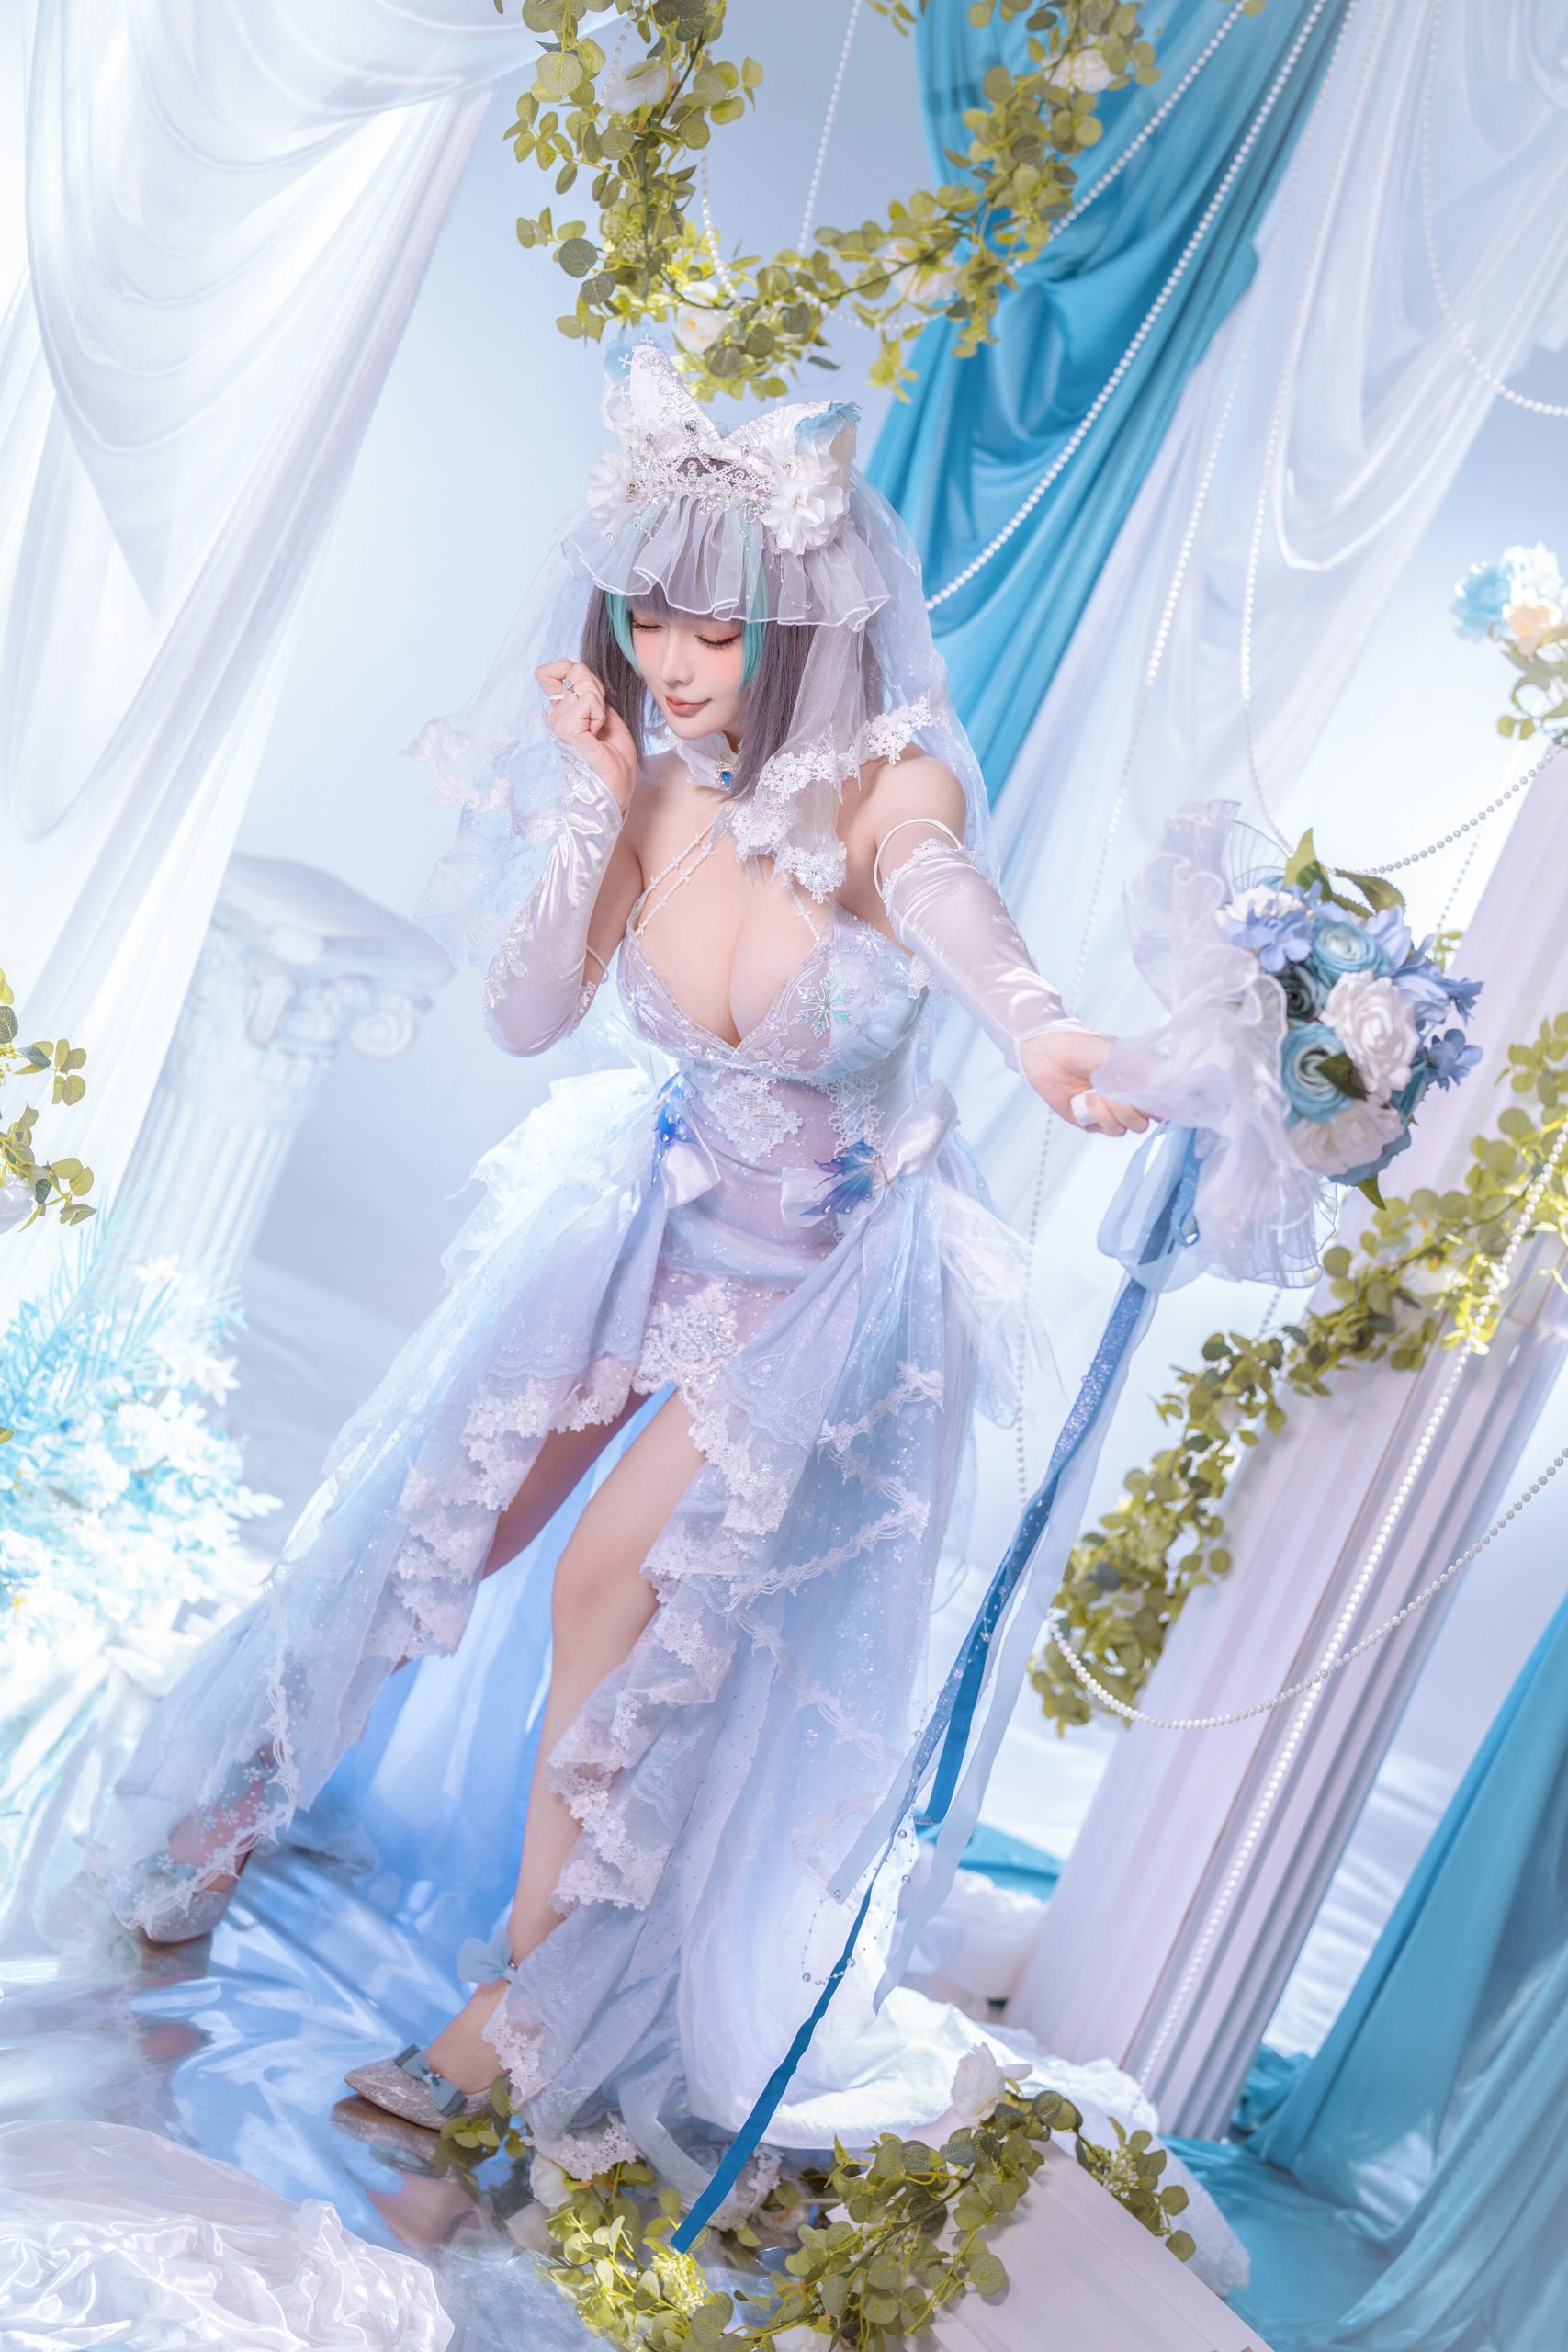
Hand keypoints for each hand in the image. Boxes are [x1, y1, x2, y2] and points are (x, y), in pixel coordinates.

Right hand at [536, 658, 637, 809]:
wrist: (618, 786)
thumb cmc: (614, 756)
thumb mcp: (604, 713)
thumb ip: (589, 693)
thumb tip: (577, 670)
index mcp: (561, 712)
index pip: (549, 672)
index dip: (573, 670)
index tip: (592, 696)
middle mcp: (555, 717)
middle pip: (574, 671)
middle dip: (597, 689)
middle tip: (601, 721)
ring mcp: (558, 725)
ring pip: (583, 685)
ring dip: (600, 706)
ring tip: (599, 731)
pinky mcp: (567, 732)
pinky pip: (587, 702)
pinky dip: (600, 715)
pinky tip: (597, 735)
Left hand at [1018, 1028, 1152, 1137]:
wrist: (1047, 1054)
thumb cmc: (1083, 1049)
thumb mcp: (1117, 1057)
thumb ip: (1143, 1073)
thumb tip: (1166, 1089)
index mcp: (1140, 1077)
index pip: (1164, 1097)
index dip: (1162, 1101)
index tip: (1151, 1097)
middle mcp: (1130, 1095)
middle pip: (1150, 1117)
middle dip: (1132, 1106)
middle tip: (1114, 1091)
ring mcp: (1114, 1110)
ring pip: (1132, 1126)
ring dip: (1114, 1111)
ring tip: (1095, 1092)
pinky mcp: (1095, 1121)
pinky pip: (1111, 1130)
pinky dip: (1100, 1116)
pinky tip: (1086, 1098)